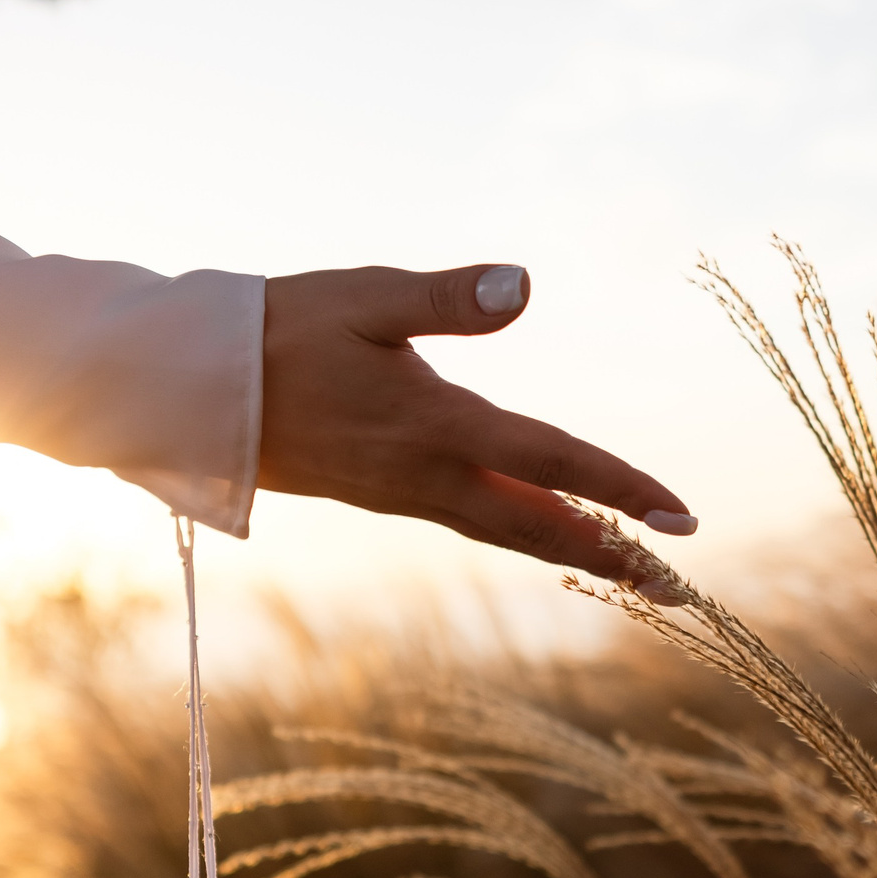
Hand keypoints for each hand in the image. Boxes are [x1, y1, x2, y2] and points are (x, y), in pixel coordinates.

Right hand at [255, 264, 694, 579]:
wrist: (194, 391)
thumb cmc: (284, 329)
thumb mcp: (367, 296)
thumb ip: (449, 297)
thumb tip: (524, 286)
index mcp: (436, 425)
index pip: (551, 461)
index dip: (620, 488)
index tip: (682, 517)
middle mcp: (428, 475)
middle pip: (540, 528)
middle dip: (614, 557)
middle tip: (681, 591)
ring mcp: (405, 494)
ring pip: (508, 532)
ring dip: (574, 552)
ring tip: (634, 570)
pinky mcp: (385, 495)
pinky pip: (474, 522)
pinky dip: (524, 532)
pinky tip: (547, 529)